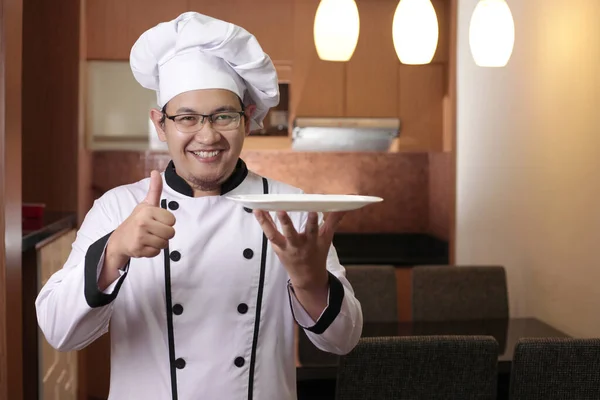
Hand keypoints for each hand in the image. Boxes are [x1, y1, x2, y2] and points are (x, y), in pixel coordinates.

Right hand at [99, 171, 175, 289]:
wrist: (119, 239)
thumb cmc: (137, 220)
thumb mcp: (146, 204)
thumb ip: (155, 189)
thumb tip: (156, 171)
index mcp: (147, 210)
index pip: (172, 220)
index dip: (167, 222)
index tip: (157, 221)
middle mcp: (143, 222)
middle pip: (171, 233)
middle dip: (165, 234)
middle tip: (154, 231)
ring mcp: (140, 236)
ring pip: (165, 244)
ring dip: (159, 243)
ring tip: (149, 238)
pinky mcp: (138, 249)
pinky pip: (157, 252)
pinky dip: (153, 251)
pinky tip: (144, 245)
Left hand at [253, 210, 345, 290]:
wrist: (307, 277)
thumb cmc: (317, 254)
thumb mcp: (327, 237)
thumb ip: (334, 219)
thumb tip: (347, 204)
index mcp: (312, 242)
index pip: (313, 230)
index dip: (313, 221)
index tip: (312, 210)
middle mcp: (298, 245)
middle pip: (291, 233)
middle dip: (286, 222)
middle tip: (281, 210)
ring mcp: (285, 247)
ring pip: (274, 235)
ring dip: (266, 222)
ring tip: (259, 210)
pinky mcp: (277, 248)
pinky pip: (269, 234)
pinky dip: (263, 223)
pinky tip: (258, 211)